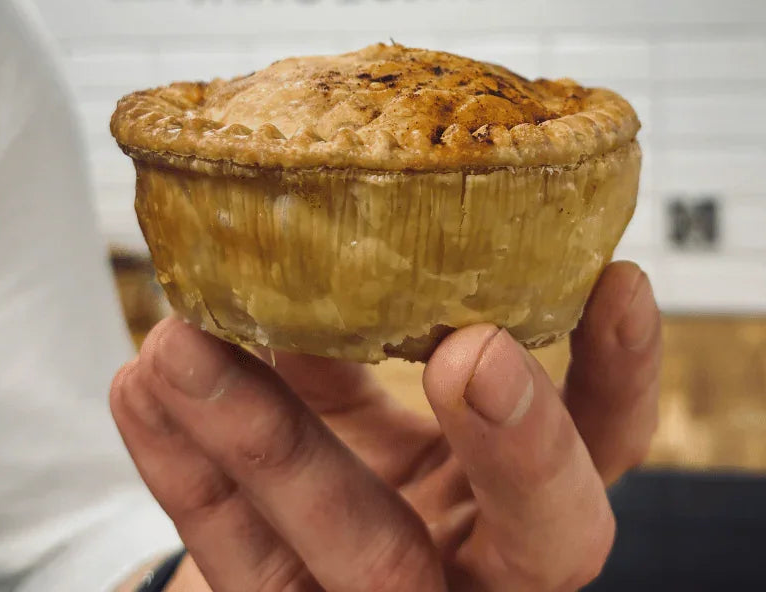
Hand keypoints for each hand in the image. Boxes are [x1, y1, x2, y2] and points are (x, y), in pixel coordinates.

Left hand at [110, 260, 660, 591]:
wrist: (299, 560)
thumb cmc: (372, 467)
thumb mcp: (401, 407)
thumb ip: (389, 337)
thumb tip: (346, 208)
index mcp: (527, 501)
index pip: (609, 449)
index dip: (623, 376)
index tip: (616, 276)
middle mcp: (484, 564)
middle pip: (542, 533)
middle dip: (517, 441)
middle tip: (473, 348)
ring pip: (356, 550)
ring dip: (264, 437)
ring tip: (178, 341)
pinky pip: (237, 560)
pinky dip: (185, 469)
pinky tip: (142, 387)